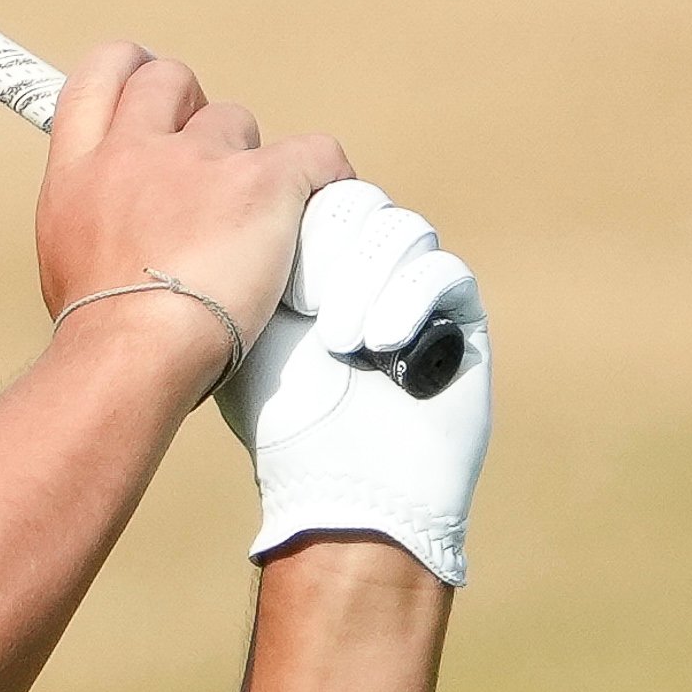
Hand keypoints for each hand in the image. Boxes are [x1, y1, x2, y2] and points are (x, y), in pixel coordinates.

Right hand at [37, 41, 351, 377]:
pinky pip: (314, 153)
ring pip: (235, 121)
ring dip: (244, 159)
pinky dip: (325, 173)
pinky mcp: (261, 183)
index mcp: (79, 171)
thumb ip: (94, 219)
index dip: (130, 70)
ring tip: (250, 218)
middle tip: (207, 156)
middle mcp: (135, 151)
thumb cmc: (98, 335)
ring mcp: (198, 162)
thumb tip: (120, 226)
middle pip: (169, 78)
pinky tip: (325, 199)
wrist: (129, 358)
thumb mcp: (65, 262)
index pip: (100, 76)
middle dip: (191, 106)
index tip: (147, 90)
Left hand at [219, 179, 492, 585]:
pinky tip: (380, 343)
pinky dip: (409, 296)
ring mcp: (417, 292)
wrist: (341, 492)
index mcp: (315, 268)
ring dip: (366, 278)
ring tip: (340, 342)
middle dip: (332, 247)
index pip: (318, 198)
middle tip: (308, 304)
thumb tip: (230, 201)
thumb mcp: (244, 335)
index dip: (300, 218)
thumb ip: (239, 267)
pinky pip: (444, 271)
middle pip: (363, 204)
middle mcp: (367, 273)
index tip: (279, 276)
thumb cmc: (283, 425)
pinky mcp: (460, 319)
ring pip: (404, 231)